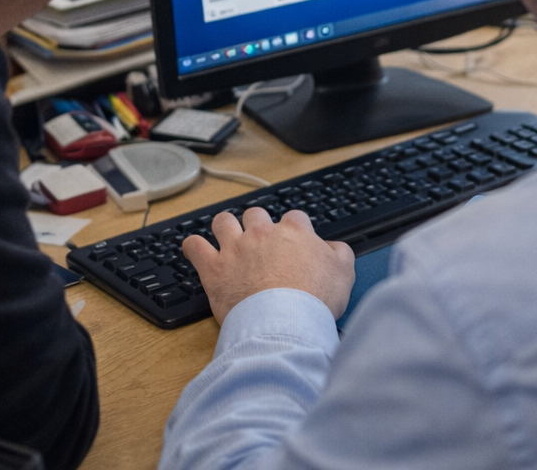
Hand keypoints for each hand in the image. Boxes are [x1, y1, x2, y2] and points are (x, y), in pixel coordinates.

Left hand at [182, 208, 354, 324]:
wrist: (285, 321)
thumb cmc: (314, 300)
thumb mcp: (343, 273)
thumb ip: (339, 253)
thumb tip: (333, 248)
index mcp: (294, 232)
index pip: (295, 218)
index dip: (295, 229)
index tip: (294, 241)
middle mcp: (262, 233)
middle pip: (255, 215)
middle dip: (257, 225)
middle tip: (260, 242)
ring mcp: (235, 248)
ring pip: (223, 222)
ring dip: (225, 227)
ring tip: (227, 238)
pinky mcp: (214, 268)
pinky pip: (195, 246)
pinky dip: (193, 247)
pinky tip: (196, 250)